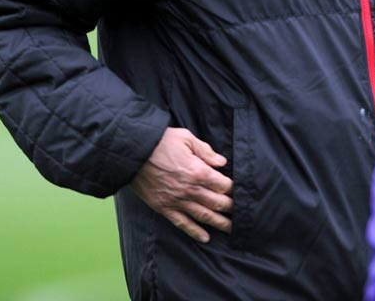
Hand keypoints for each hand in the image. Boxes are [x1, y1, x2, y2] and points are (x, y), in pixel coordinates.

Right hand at [130, 127, 233, 242]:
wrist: (133, 154)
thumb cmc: (161, 142)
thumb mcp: (186, 138)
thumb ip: (206, 151)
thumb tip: (222, 162)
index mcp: (198, 171)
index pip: (223, 185)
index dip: (234, 189)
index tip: (240, 191)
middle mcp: (190, 189)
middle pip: (217, 203)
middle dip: (231, 208)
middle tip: (241, 212)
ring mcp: (177, 201)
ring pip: (203, 216)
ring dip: (219, 224)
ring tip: (231, 229)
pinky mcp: (164, 208)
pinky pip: (182, 224)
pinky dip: (195, 232)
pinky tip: (205, 238)